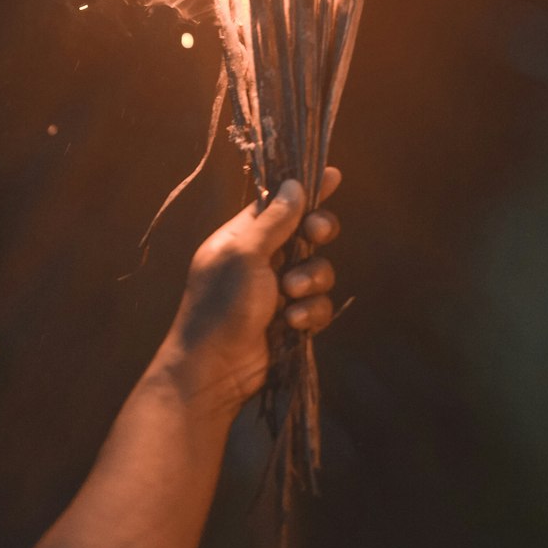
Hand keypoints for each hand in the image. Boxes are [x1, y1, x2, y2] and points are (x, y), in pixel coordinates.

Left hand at [157, 167, 340, 416]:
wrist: (214, 372)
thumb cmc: (220, 305)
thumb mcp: (244, 254)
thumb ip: (274, 220)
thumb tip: (294, 184)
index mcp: (244, 236)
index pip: (280, 203)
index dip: (305, 190)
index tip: (333, 174)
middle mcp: (263, 259)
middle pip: (308, 232)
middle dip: (317, 232)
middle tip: (317, 233)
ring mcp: (278, 291)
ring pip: (318, 270)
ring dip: (311, 280)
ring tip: (290, 294)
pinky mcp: (292, 320)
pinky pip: (318, 305)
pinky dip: (310, 312)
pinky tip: (292, 322)